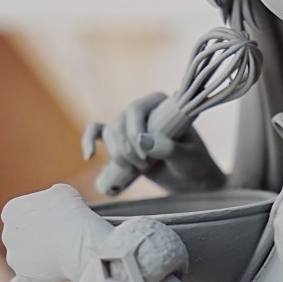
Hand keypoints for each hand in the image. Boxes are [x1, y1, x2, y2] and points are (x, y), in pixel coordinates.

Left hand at [1, 185, 112, 281]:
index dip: (38, 216)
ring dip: (35, 255)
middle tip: (60, 235)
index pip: (20, 213)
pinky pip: (17, 281)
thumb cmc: (72, 214)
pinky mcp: (24, 276)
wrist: (80, 244)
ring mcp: (14, 257)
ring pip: (23, 256)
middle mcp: (7, 234)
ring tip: (59, 253)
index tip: (55, 219)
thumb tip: (53, 206)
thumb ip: (50, 197)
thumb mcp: (62, 192)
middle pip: (20, 235)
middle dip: (35, 235)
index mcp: (10, 211)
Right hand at [83, 93, 223, 197]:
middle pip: (119, 123)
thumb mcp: (188, 158)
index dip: (134, 132)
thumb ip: (169, 149)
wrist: (189, 178)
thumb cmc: (193, 163)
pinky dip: (89, 141)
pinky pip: (95, 132)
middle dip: (126, 148)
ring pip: (109, 132)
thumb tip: (142, 140)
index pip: (136, 110)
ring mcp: (128, 124)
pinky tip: (89, 156)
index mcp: (161, 103)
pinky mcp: (119, 139)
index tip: (145, 156)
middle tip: (144, 166)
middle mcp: (143, 109)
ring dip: (117, 153)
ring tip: (137, 169)